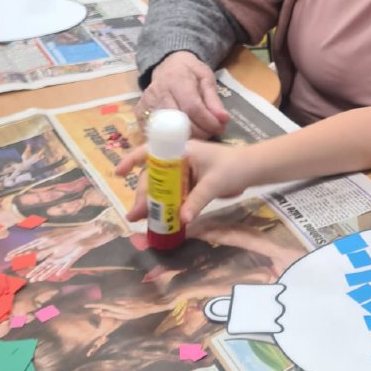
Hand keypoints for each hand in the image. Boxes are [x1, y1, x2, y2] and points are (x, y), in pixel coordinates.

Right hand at [116, 138, 252, 222]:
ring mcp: (184, 172)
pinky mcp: (190, 183)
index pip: (150, 152)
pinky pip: (173, 194)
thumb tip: (181, 219)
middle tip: (135, 215)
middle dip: (143, 195)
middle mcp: (179, 160)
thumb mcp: (214, 183)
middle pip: (153, 176)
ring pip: (161, 186)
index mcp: (181, 151)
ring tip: (141, 220)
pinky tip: (159, 218)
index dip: (131, 161)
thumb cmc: (234, 168)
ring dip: (151, 202)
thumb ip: (198, 200)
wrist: (253, 169)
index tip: (117, 174)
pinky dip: (165, 205)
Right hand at [136, 52, 229, 138]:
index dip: (208, 122)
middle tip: (211, 133)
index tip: (220, 128)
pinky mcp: (139, 112)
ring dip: (186, 137)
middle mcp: (158, 92)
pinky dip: (170, 137)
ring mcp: (146, 103)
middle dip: (199, 132)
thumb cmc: (190, 72)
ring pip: (167, 131)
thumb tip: (223, 119)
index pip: (192, 107)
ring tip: (199, 134)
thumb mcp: (206, 79)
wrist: (168, 65)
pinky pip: (155, 133)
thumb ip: (214, 100)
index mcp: (176, 79)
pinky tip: (182, 134)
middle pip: (179, 122)